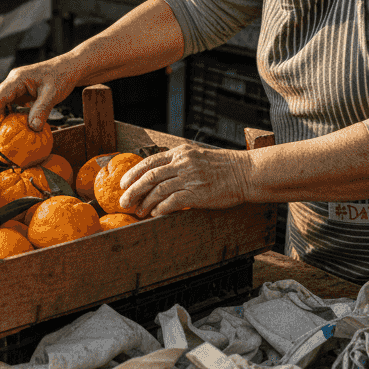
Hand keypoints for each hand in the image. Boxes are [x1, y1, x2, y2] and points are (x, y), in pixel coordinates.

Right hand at [0, 58, 80, 130]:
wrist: (69, 68)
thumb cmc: (62, 76)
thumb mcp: (53, 94)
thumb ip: (42, 110)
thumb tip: (33, 128)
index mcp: (17, 79)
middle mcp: (13, 81)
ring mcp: (16, 86)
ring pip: (1, 101)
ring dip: (1, 116)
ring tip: (6, 132)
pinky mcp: (22, 91)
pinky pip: (11, 103)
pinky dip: (11, 114)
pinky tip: (17, 124)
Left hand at [118, 144, 253, 216]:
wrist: (245, 173)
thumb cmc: (223, 168)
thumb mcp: (198, 157)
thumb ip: (179, 163)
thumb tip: (160, 175)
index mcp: (180, 153)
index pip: (149, 162)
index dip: (132, 174)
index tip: (123, 184)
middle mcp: (182, 163)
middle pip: (148, 177)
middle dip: (132, 191)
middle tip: (123, 202)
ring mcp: (189, 178)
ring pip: (156, 190)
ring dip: (144, 203)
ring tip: (138, 213)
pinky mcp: (196, 193)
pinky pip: (171, 202)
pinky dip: (160, 209)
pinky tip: (155, 215)